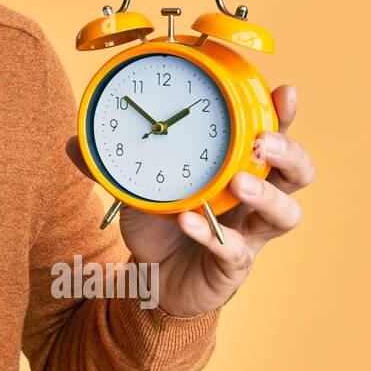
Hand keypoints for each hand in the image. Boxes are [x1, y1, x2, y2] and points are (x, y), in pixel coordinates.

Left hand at [66, 84, 314, 316]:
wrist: (151, 279)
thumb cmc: (157, 225)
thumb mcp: (133, 187)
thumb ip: (109, 165)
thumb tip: (73, 141)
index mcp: (239, 168)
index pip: (273, 135)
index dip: (285, 115)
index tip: (285, 91)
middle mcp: (255, 200)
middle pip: (297, 173)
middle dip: (289, 152)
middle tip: (265, 140)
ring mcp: (250, 234)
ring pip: (286, 214)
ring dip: (266, 195)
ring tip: (240, 183)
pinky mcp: (233, 266)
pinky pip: (233, 249)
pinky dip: (211, 233)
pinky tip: (189, 221)